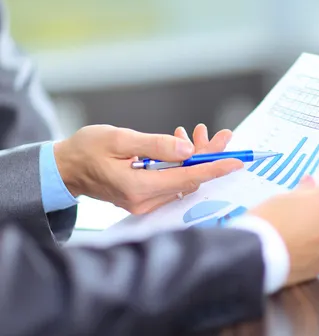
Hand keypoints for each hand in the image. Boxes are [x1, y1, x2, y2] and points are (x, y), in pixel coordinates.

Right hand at [54, 125, 242, 213]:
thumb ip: (155, 145)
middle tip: (221, 135)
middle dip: (207, 156)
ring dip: (194, 157)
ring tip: (196, 133)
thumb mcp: (120, 139)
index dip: (214, 168)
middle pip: (189, 179)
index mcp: (138, 187)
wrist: (65, 168)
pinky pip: (172, 181)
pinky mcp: (144, 199)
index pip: (188, 178)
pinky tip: (180, 144)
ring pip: (183, 179)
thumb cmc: (87, 150)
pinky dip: (180, 163)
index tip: (236, 161)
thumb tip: (187, 150)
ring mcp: (144, 203)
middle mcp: (145, 200)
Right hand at [249, 176, 318, 286]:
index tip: (308, 194)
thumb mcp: (282, 197)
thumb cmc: (267, 219)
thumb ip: (303, 191)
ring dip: (316, 236)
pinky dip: (311, 254)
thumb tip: (311, 184)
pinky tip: (293, 254)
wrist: (255, 255)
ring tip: (292, 240)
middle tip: (295, 219)